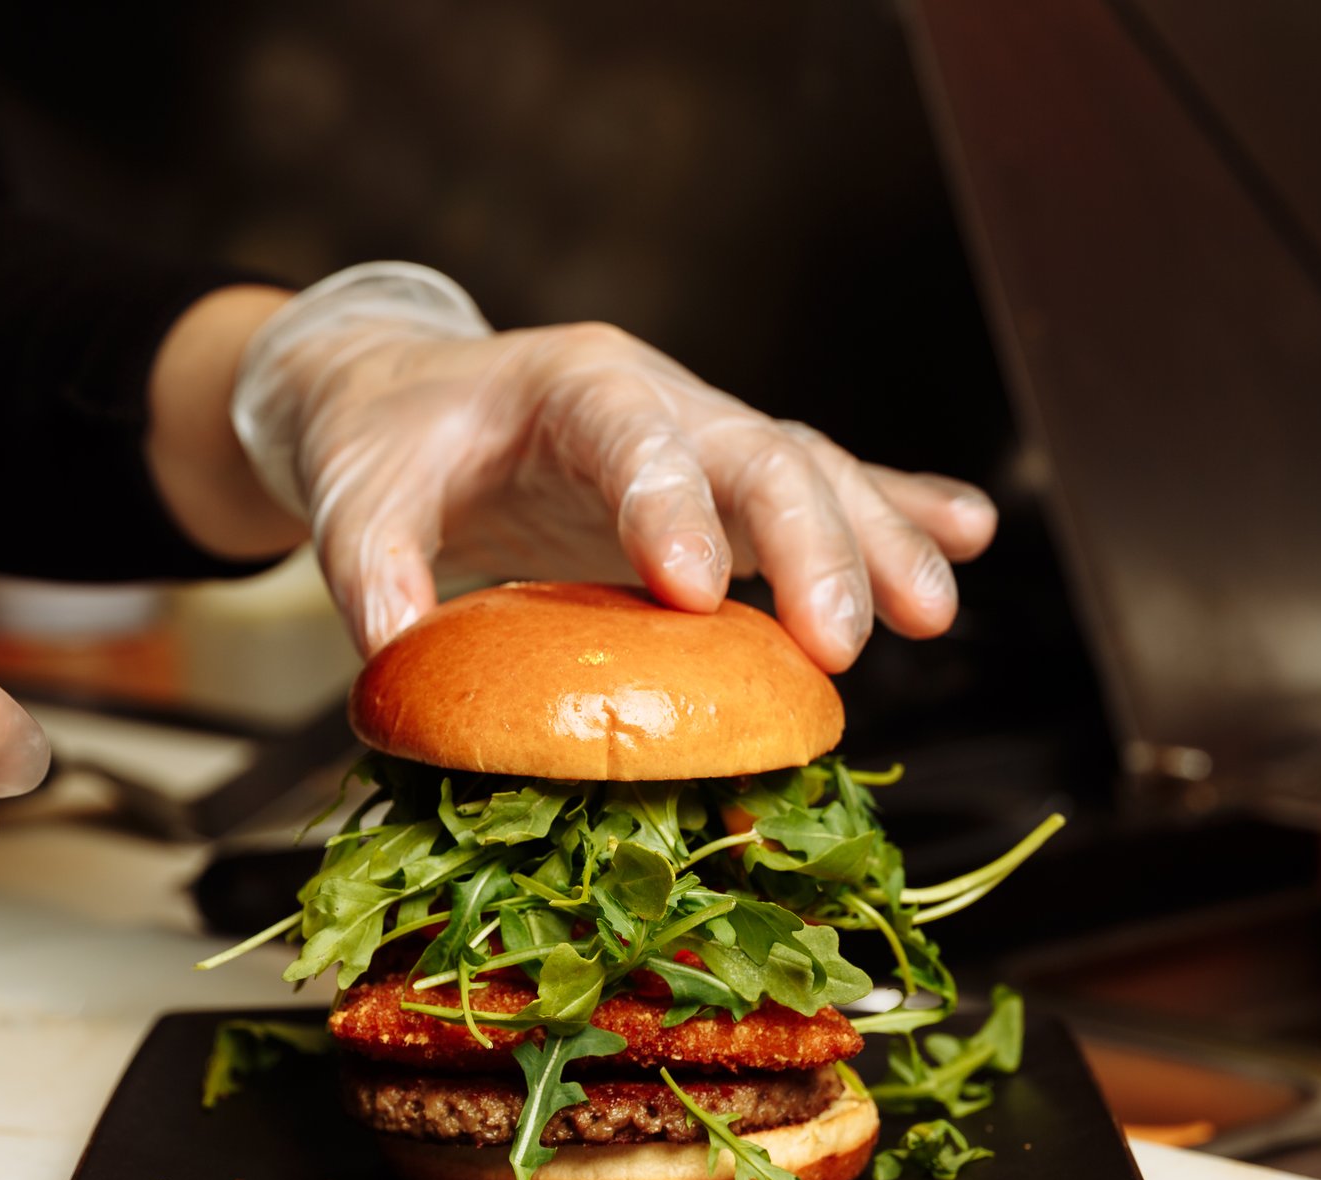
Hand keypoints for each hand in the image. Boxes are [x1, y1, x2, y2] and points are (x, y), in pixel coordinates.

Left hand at [231, 263, 996, 665]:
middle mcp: (657, 399)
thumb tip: (396, 657)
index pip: (629, 430)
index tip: (693, 589)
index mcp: (566, 382)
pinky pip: (824, 489)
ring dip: (878, 539)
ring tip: (933, 609)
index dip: (669, 502)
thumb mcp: (354, 496)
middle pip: (754, 452)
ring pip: (811, 473)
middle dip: (808, 541)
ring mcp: (703, 441)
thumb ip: (373, 568)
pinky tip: (966, 539)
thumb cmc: (386, 446)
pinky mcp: (723, 491)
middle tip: (840, 640)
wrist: (409, 405)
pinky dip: (898, 510)